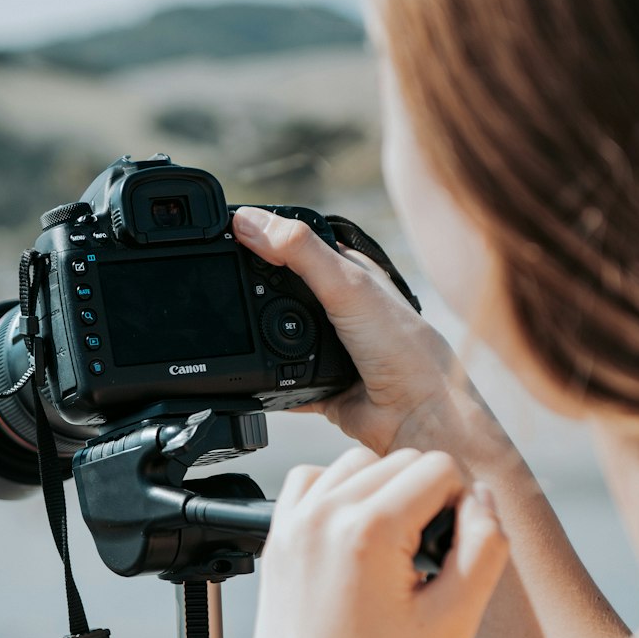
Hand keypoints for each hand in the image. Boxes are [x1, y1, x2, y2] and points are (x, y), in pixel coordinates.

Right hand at [232, 207, 464, 455]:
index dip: (266, 238)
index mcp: (350, 275)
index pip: (299, 246)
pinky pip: (278, 381)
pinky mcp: (318, 385)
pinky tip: (248, 376)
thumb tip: (248, 222)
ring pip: (277, 337)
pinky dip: (263, 381)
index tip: (228, 232)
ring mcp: (328, 349)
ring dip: (258, 337)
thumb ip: (299, 251)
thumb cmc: (400, 346)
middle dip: (254, 291)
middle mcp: (339, 309)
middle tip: (222, 284)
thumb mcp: (346, 285)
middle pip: (282, 292)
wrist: (416, 415)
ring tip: (233, 329)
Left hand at [237, 446, 507, 637]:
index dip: (459, 506)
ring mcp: (294, 524)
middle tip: (420, 563)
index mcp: (368, 530)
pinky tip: (354, 541)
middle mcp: (323, 515)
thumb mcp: (454, 620)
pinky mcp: (277, 537)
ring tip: (390, 555)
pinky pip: (312, 480)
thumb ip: (484, 547)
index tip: (448, 554)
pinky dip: (338, 496)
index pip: (439, 468)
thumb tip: (482, 498)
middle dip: (423, 500)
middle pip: (400, 462)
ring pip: (357, 465)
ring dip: (382, 495)